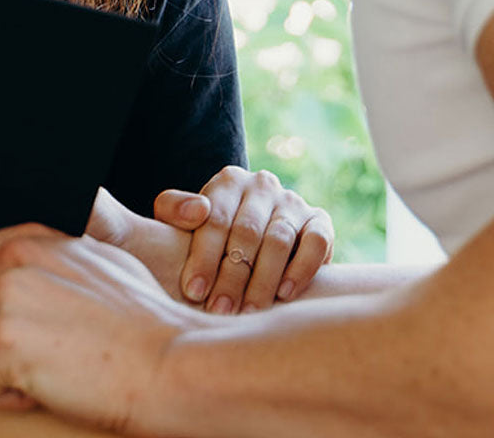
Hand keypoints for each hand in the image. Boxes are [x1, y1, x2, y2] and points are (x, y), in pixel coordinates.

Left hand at [0, 223, 196, 432]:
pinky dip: (5, 401)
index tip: (5, 328)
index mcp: (26, 237)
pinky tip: (51, 385)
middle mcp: (11, 254)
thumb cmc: (143, 327)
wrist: (175, 363)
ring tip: (52, 367)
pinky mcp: (4, 337)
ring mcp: (5, 292)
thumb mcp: (90, 266)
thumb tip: (3, 271)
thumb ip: (42, 262)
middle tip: (44, 354)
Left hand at [152, 166, 333, 312]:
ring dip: (263, 280)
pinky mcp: (319, 221)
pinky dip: (302, 268)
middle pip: (246, 232)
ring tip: (249, 312)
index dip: (203, 256)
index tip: (194, 291)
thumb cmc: (207, 235)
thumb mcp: (181, 219)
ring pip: (279, 240)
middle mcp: (262, 185)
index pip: (215, 218)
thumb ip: (174, 210)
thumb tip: (198, 210)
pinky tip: (285, 295)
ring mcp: (293, 202)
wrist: (249, 237)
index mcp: (228, 181)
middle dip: (231, 276)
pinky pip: (316, 242)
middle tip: (220, 311)